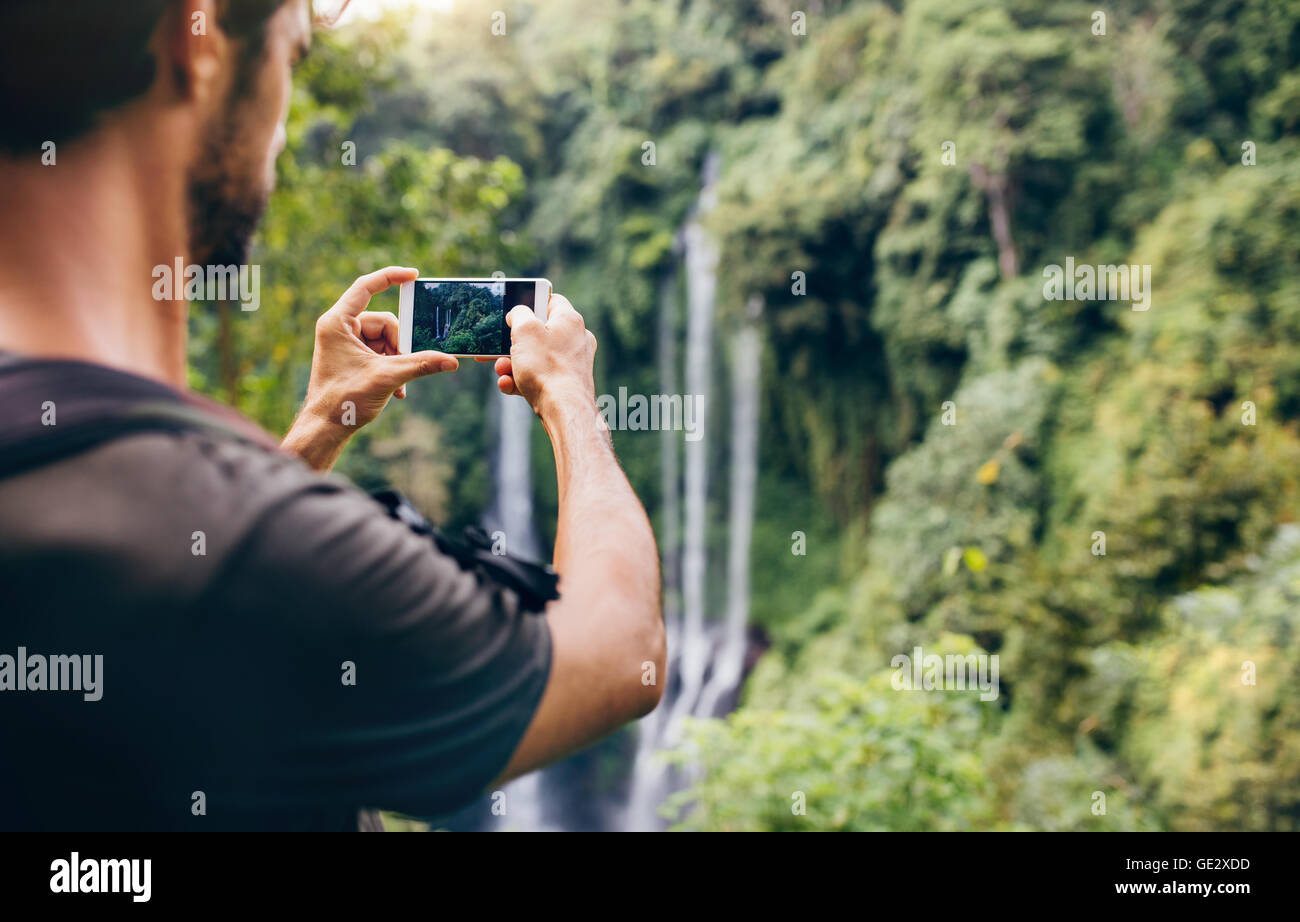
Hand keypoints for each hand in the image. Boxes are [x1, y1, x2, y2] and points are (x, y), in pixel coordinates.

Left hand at [282, 266, 456, 470]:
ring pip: (386, 340)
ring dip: (398, 361)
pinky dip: (391, 367)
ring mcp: (346, 342)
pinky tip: (396, 388)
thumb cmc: (344, 400)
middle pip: (385, 323)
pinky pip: (380, 352)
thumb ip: (420, 364)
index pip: (366, 287)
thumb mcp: (387, 378)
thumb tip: (451, 361)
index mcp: (338, 322)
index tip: (413, 275)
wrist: (326, 427)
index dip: (390, 277)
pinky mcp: (352, 356)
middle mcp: (340, 327)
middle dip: (400, 346)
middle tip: (404, 367)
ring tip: (398, 384)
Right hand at [477, 293, 596, 421]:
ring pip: (536, 357)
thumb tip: (518, 313)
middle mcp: (575, 339)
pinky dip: (522, 380)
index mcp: (569, 320)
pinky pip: (540, 377)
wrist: (564, 410)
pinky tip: (508, 386)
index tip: (514, 310)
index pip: (550, 300)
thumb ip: (518, 314)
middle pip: (538, 334)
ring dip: (513, 364)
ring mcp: (573, 363)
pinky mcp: (567, 384)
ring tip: (501, 372)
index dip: (530, 302)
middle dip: (512, 344)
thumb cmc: (547, 368)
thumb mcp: (524, 330)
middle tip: (494, 350)